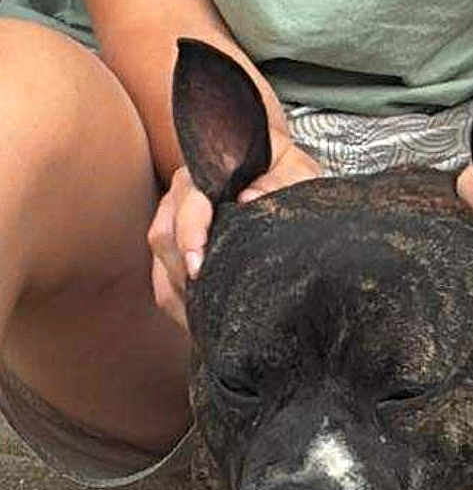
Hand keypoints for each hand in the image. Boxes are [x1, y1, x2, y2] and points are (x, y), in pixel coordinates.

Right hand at [148, 129, 322, 328]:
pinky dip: (180, 307)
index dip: (189, 234)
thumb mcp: (294, 168)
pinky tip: (203, 321)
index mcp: (204, 175)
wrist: (276, 173)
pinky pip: (165, 285)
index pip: (186, 204)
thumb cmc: (283, 168)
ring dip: (181, 294)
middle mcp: (181, 199)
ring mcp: (175, 226)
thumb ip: (278, 180)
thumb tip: (250, 200)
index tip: (199, 265)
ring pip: (161, 265)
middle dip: (182, 273)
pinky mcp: (176, 253)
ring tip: (208, 318)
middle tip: (206, 302)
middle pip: (164, 237)